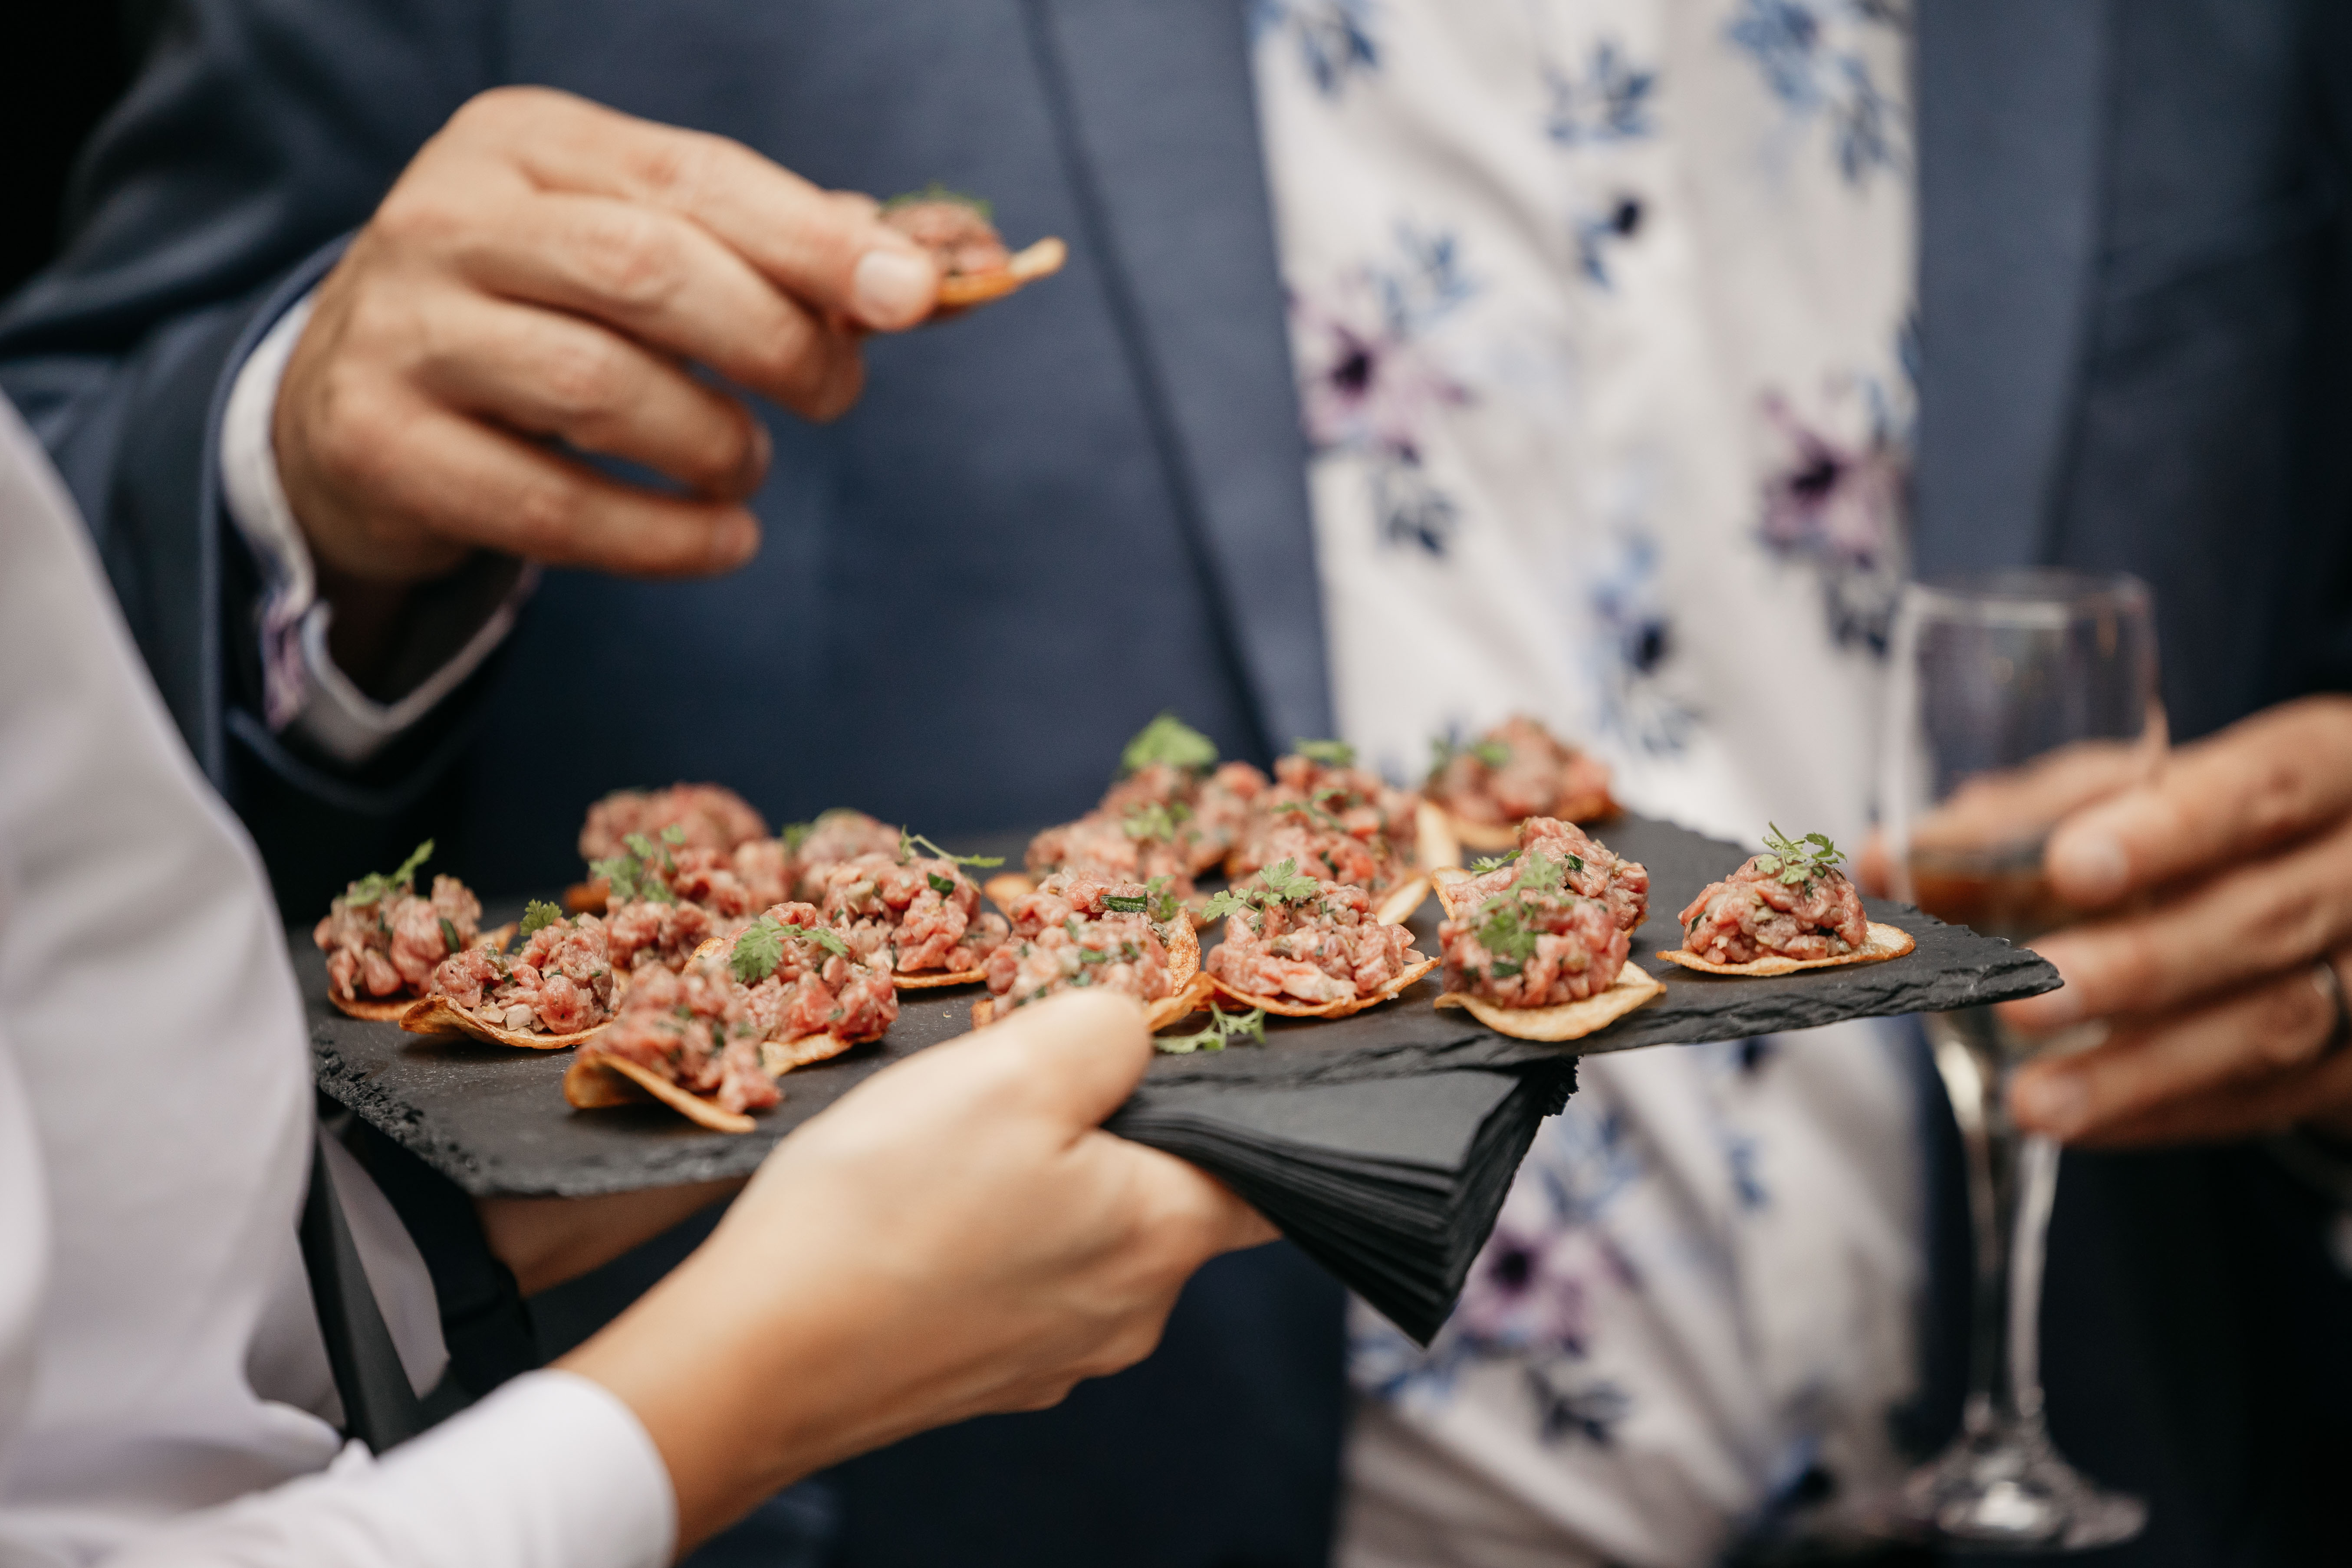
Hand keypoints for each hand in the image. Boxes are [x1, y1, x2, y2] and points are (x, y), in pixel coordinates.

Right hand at [276, 87, 938, 595]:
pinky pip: (553, 509)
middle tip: (834, 395)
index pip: (692, 178)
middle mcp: (447, 216)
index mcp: (525, 142)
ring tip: (746, 464)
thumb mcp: (636, 250)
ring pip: (600, 389)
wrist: (351, 398)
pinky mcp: (381, 444)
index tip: (914, 294)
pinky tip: (725, 541)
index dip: (813, 240)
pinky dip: (664, 539)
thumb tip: (925, 270)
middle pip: (648, 272)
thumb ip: (772, 255)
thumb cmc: (538, 313)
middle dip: (774, 342)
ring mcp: (401, 330)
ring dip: (715, 443)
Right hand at [558, 989, 1274, 1551]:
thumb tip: (1133, 1031)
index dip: (1228, 1105)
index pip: (1262, 1173)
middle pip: (1160, 1197)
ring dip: (1034, 1184)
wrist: (753, 1359)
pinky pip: (1010, 1283)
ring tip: (947, 1145)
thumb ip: (1107, 1031)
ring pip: (1078, 1238)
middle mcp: (1130, 1316)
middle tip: (1018, 1084)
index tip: (1165, 1057)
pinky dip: (979, 1239)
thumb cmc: (888, 1208)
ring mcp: (1050, 1358)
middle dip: (1108, 1133)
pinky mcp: (976, 1375)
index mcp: (1165, 1238)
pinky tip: (914, 1210)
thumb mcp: (1013, 1068)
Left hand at [2001, 695, 2351, 1145]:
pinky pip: (2269, 1100)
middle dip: (2141, 966)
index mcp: (2325, 766)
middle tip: (2026, 996)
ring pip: (2273, 1026)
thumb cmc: (2210, 824)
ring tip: (2033, 1102)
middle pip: (2266, 919)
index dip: (2172, 829)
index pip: (2262, 788)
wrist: (2344, 894)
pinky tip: (2079, 1125)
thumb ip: (2020, 817)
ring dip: (2142, 1072)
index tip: (2074, 866)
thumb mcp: (2135, 794)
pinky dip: (2166, 1113)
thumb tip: (1883, 856)